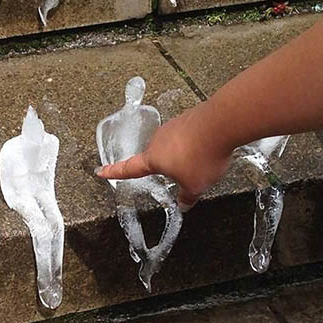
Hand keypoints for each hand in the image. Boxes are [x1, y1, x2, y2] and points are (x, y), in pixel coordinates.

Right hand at [96, 102, 233, 210]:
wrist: (221, 123)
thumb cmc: (202, 155)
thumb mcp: (196, 185)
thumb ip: (187, 196)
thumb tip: (184, 204)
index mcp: (153, 158)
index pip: (128, 169)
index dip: (113, 172)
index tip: (101, 171)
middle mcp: (158, 140)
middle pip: (158, 157)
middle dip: (170, 166)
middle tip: (185, 175)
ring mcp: (173, 126)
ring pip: (175, 145)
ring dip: (185, 154)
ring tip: (202, 160)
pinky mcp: (188, 118)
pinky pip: (189, 135)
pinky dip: (196, 143)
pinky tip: (208, 148)